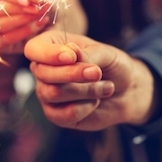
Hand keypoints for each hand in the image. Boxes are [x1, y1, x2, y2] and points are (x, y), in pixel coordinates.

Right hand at [24, 30, 159, 130]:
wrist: (127, 91)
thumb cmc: (113, 66)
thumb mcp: (106, 53)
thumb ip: (87, 54)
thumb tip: (70, 52)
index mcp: (51, 46)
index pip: (34, 49)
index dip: (49, 54)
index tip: (71, 57)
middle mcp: (44, 69)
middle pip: (43, 73)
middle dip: (72, 73)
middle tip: (96, 72)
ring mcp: (47, 92)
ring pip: (54, 93)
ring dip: (85, 90)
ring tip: (105, 86)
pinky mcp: (56, 114)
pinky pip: (63, 114)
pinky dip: (85, 108)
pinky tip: (96, 101)